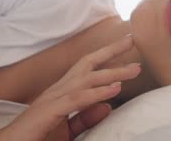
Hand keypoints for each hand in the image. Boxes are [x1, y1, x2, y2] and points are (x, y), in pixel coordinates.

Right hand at [0, 35, 139, 140]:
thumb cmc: (37, 138)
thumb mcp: (67, 129)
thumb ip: (85, 117)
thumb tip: (108, 105)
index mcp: (63, 91)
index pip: (87, 68)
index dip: (107, 56)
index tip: (127, 46)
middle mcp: (58, 89)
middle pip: (87, 63)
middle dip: (111, 50)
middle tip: (132, 40)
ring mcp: (52, 98)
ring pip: (86, 78)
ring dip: (112, 72)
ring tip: (134, 69)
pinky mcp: (48, 111)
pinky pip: (77, 99)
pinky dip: (97, 93)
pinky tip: (115, 89)